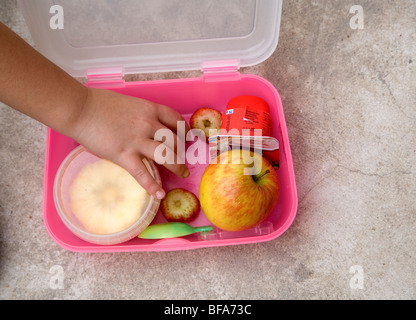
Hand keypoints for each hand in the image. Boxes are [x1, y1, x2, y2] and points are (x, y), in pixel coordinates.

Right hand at [71, 87, 189, 198]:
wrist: (80, 108)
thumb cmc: (99, 103)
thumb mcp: (129, 104)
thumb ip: (141, 115)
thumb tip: (147, 126)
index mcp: (149, 109)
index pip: (176, 120)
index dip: (185, 131)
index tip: (187, 138)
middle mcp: (148, 124)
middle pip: (175, 140)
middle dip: (183, 152)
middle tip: (185, 160)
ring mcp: (137, 140)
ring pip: (166, 156)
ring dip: (177, 167)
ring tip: (182, 174)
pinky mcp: (124, 155)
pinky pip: (143, 173)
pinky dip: (152, 185)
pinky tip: (159, 194)